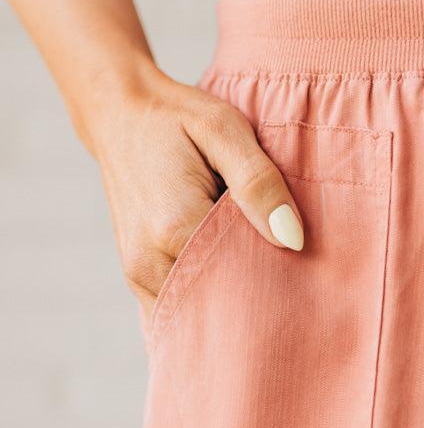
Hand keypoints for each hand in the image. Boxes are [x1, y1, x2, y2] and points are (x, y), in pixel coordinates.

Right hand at [86, 63, 304, 315]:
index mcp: (174, 228)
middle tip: (285, 276)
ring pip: (201, 312)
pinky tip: (228, 280)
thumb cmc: (176, 118)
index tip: (301, 268)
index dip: (277, 279)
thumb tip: (292, 239)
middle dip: (256, 297)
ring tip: (255, 271)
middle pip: (221, 304)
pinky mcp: (137, 281)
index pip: (243, 280)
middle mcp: (151, 262)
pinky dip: (208, 302)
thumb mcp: (224, 129)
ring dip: (231, 300)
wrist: (118, 115)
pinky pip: (181, 310)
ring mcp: (139, 277)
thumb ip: (259, 183)